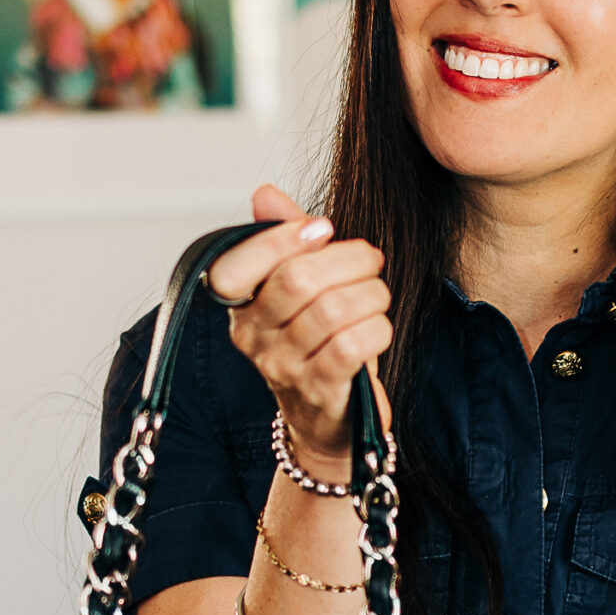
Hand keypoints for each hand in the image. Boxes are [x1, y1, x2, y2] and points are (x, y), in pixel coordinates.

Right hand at [210, 184, 392, 468]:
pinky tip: (379, 327)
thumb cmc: (316, 342)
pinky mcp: (320, 391)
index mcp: (240, 305)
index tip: (323, 229)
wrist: (327, 420)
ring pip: (333, 310)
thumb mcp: (297, 288)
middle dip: (347, 259)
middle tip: (370, 260)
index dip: (282, 238)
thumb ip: (282, 239)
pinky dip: (377, 327)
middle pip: (297, 280)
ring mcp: (283, 367)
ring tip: (377, 295)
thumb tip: (265, 194)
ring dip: (371, 293)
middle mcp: (253, 337)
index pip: (236, 265)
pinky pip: (353, 346)